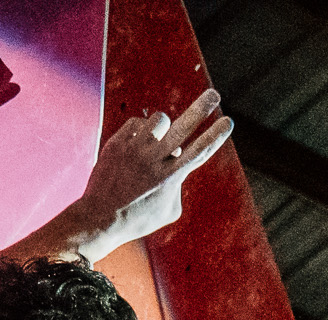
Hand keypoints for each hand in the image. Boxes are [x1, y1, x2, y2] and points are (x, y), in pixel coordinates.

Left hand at [74, 87, 229, 252]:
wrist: (100, 217)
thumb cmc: (140, 217)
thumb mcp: (170, 209)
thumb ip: (179, 181)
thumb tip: (178, 153)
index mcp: (170, 178)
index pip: (199, 152)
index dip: (216, 136)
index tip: (228, 121)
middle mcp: (153, 160)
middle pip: (183, 128)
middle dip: (201, 109)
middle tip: (214, 94)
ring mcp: (134, 149)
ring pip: (159, 119)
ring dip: (164, 127)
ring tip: (155, 143)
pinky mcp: (117, 142)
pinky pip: (137, 122)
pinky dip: (142, 131)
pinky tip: (137, 147)